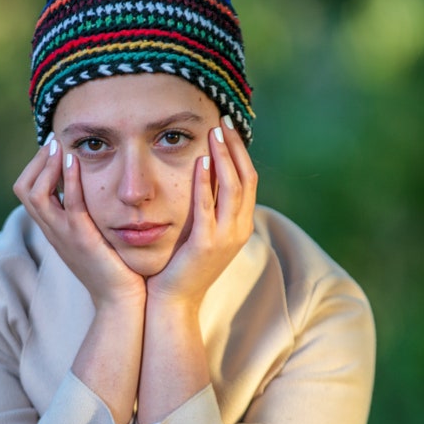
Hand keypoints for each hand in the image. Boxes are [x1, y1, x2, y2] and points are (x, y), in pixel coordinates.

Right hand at [13, 137, 145, 308]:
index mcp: (53, 230)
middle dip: (36, 162)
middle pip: (24, 190)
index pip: (27, 193)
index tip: (51, 149)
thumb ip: (84, 218)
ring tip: (57, 146)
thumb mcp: (91, 238)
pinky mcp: (82, 238)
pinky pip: (69, 204)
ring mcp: (64, 235)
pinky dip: (68, 180)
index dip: (35, 168)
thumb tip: (89, 195)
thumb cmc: (111, 269)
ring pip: (37, 194)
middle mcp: (52, 231)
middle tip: (52, 142)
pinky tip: (73, 161)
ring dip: (46, 166)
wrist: (118, 300)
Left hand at [147, 115, 257, 308]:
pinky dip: (206, 183)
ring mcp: (226, 238)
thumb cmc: (182, 267)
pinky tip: (201, 162)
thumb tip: (206, 181)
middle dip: (234, 147)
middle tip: (223, 121)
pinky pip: (208, 206)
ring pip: (232, 188)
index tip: (227, 129)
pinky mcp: (206, 244)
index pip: (248, 181)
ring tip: (214, 133)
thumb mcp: (202, 236)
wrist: (174, 301)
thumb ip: (208, 211)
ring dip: (224, 157)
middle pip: (246, 179)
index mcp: (240, 226)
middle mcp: (239, 230)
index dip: (240, 153)